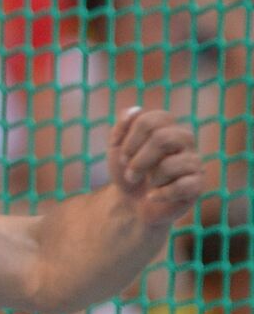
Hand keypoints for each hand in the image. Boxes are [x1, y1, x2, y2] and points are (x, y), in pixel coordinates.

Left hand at [107, 107, 202, 226]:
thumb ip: (122, 127)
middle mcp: (184, 140)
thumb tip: (135, 109)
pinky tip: (154, 196)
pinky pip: (182, 186)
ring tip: (148, 184)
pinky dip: (160, 194)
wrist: (131, 204)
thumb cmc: (127, 171)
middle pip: (163, 138)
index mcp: (166, 127)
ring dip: (150, 178)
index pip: (150, 120)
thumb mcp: (116, 149)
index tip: (123, 157)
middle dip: (138, 160)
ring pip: (170, 164)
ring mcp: (193, 162)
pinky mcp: (197, 184)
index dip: (131, 140)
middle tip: (130, 174)